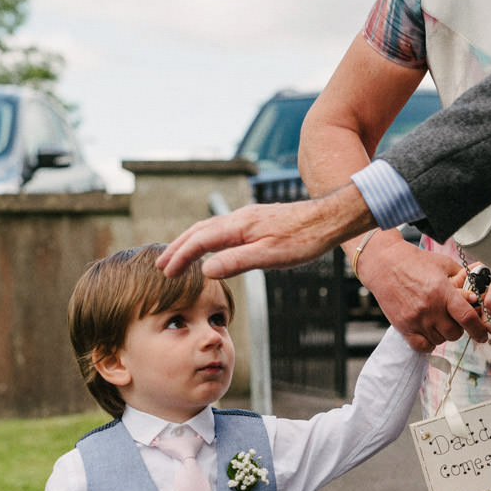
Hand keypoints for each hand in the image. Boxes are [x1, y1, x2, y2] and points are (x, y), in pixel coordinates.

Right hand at [156, 185, 373, 278]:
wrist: (329, 219)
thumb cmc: (304, 239)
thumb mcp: (270, 256)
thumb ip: (236, 262)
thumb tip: (205, 270)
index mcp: (239, 226)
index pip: (199, 241)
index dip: (180, 257)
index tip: (166, 272)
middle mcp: (239, 218)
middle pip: (199, 231)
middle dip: (178, 248)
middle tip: (161, 266)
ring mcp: (248, 218)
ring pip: (210, 228)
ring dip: (191, 242)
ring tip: (179, 257)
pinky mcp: (258, 221)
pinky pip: (223, 228)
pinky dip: (207, 238)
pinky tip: (213, 247)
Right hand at [359, 235, 489, 350]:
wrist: (384, 264)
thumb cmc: (415, 262)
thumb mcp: (443, 264)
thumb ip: (462, 280)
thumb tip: (476, 294)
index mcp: (442, 291)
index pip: (467, 317)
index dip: (478, 329)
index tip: (482, 335)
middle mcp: (430, 308)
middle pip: (454, 333)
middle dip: (458, 328)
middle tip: (452, 318)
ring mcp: (416, 320)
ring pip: (440, 340)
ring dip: (442, 334)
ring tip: (437, 319)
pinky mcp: (403, 327)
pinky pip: (423, 346)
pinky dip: (428, 342)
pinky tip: (428, 331)